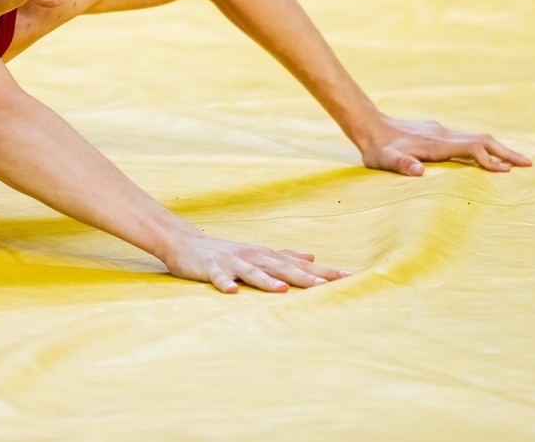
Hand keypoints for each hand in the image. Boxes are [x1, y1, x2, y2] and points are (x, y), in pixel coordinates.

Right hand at [162, 233, 347, 293]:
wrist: (185, 241)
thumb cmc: (225, 251)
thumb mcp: (257, 252)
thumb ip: (285, 255)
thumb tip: (312, 256)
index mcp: (266, 256)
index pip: (299, 264)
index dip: (323, 271)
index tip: (348, 277)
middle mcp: (253, 256)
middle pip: (282, 268)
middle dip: (304, 277)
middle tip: (326, 286)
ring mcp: (232, 262)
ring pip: (252, 272)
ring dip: (267, 281)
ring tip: (283, 290)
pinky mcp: (211, 268)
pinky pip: (218, 277)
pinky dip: (225, 283)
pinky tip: (232, 292)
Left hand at [356, 115, 530, 175]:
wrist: (369, 126)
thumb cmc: (377, 149)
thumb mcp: (385, 160)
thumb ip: (401, 164)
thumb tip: (417, 171)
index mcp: (436, 143)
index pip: (471, 148)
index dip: (489, 159)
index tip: (508, 171)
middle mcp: (443, 134)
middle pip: (483, 140)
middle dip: (506, 152)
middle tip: (529, 164)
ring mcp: (442, 132)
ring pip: (477, 138)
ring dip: (498, 149)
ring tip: (517, 163)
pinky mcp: (438, 133)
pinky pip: (468, 140)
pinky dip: (484, 147)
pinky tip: (488, 156)